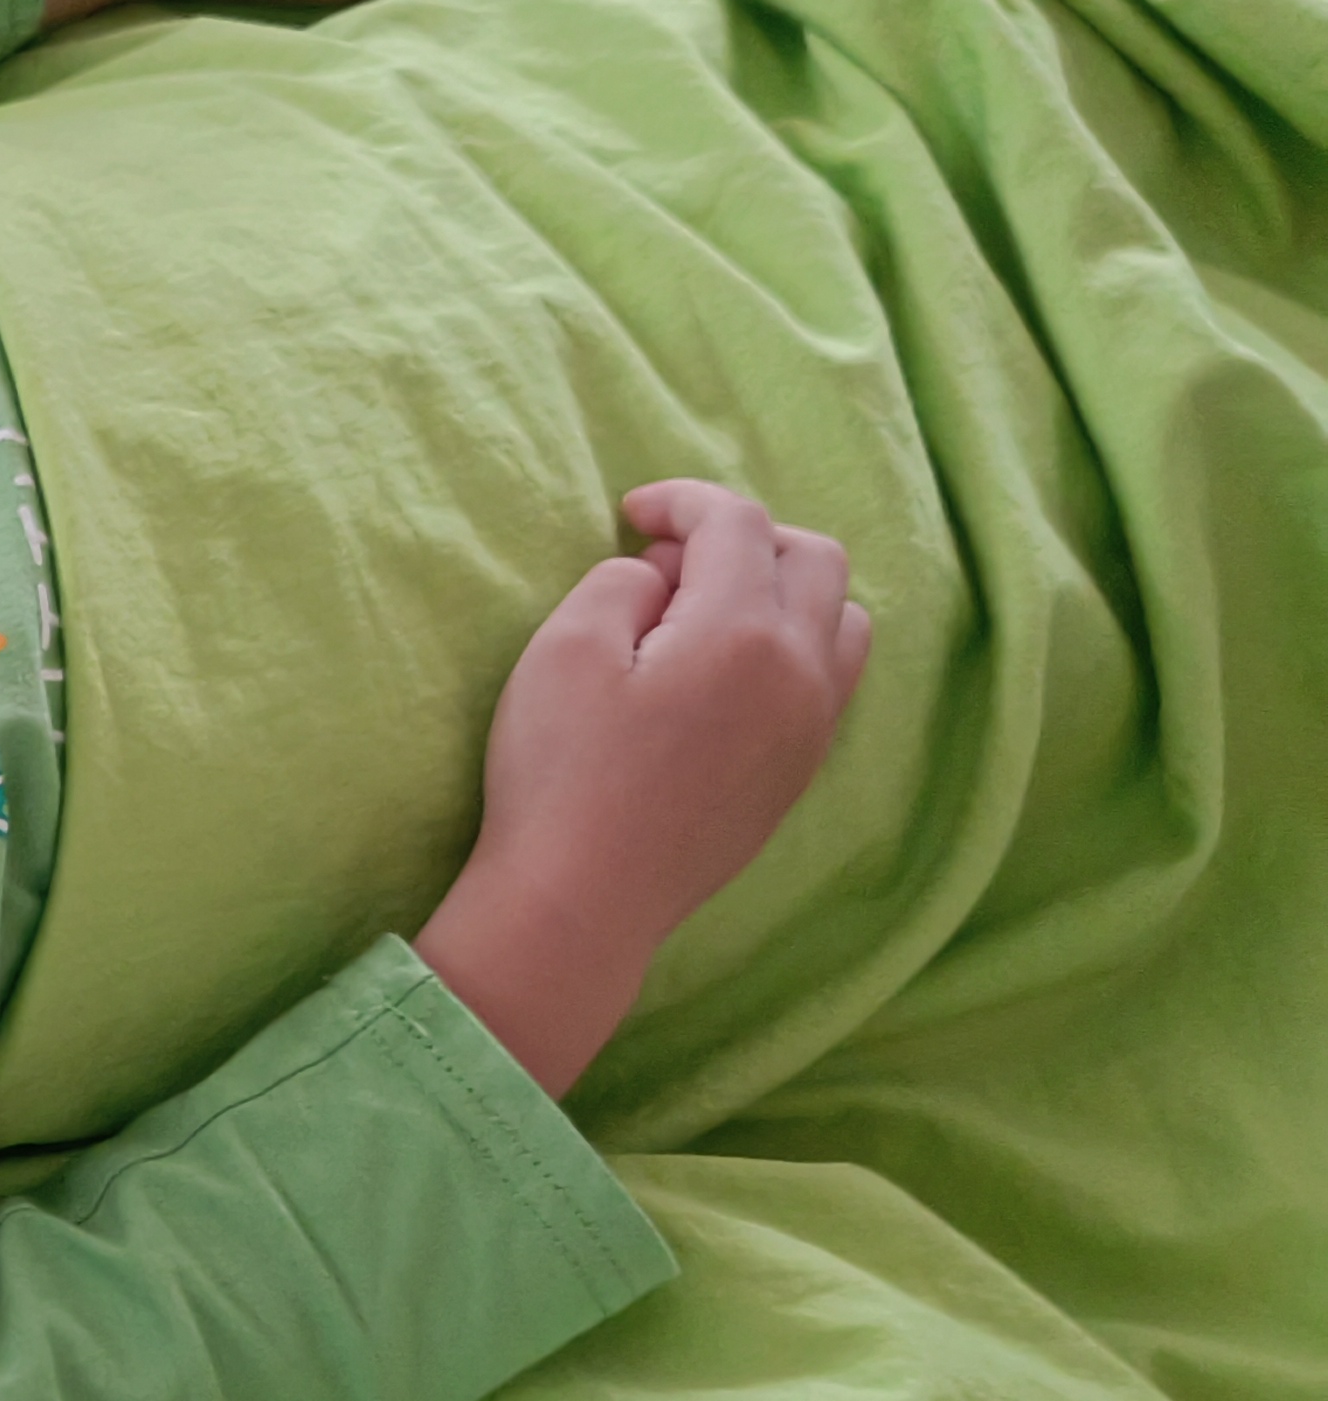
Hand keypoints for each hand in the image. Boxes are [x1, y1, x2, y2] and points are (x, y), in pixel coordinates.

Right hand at [414, 482, 874, 1093]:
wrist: (583, 900)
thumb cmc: (560, 772)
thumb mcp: (563, 650)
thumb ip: (619, 583)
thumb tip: (661, 580)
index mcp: (742, 630)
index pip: (739, 523)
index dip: (684, 500)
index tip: (631, 514)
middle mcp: (801, 671)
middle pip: (814, 557)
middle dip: (744, 537)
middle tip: (669, 561)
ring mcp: (812, 726)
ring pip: (841, 618)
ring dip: (782, 590)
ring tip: (707, 614)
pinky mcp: (800, 771)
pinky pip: (831, 678)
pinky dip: (792, 646)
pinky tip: (725, 674)